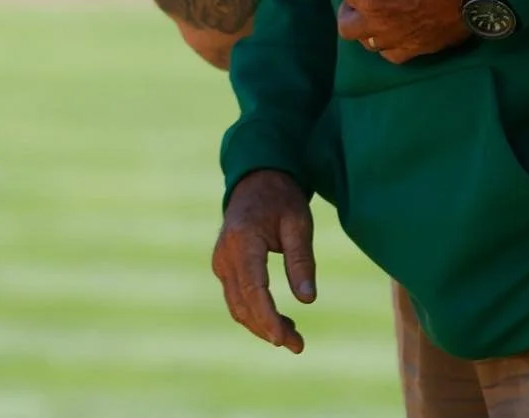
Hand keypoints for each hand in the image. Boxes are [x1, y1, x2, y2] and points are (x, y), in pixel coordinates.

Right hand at [212, 169, 316, 352]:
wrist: (256, 181)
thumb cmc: (281, 199)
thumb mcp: (299, 223)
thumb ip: (301, 260)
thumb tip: (308, 300)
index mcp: (243, 240)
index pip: (253, 287)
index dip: (267, 316)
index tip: (284, 338)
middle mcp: (225, 254)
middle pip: (243, 303)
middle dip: (268, 328)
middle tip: (298, 345)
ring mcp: (220, 262)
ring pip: (237, 306)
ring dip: (261, 326)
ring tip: (293, 338)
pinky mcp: (223, 267)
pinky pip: (236, 299)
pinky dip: (254, 314)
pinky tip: (278, 321)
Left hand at [337, 0, 467, 63]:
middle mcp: (378, 25)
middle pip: (346, 25)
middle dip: (351, 8)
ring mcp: (398, 40)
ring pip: (367, 43)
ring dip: (368, 27)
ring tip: (383, 10)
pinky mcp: (418, 49)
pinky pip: (393, 55)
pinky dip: (390, 44)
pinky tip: (398, 29)